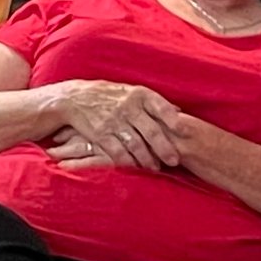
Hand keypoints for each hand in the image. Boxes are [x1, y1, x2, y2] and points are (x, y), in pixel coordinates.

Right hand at [43, 81, 181, 169]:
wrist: (75, 98)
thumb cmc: (110, 96)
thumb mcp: (132, 92)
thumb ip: (153, 103)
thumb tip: (179, 111)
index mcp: (139, 94)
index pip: (160, 106)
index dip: (173, 119)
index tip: (186, 131)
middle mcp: (128, 107)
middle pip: (151, 131)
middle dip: (165, 148)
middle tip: (176, 160)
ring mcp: (114, 121)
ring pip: (136, 144)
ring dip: (148, 159)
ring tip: (157, 168)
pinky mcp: (101, 134)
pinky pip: (117, 151)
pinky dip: (128, 162)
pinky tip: (136, 168)